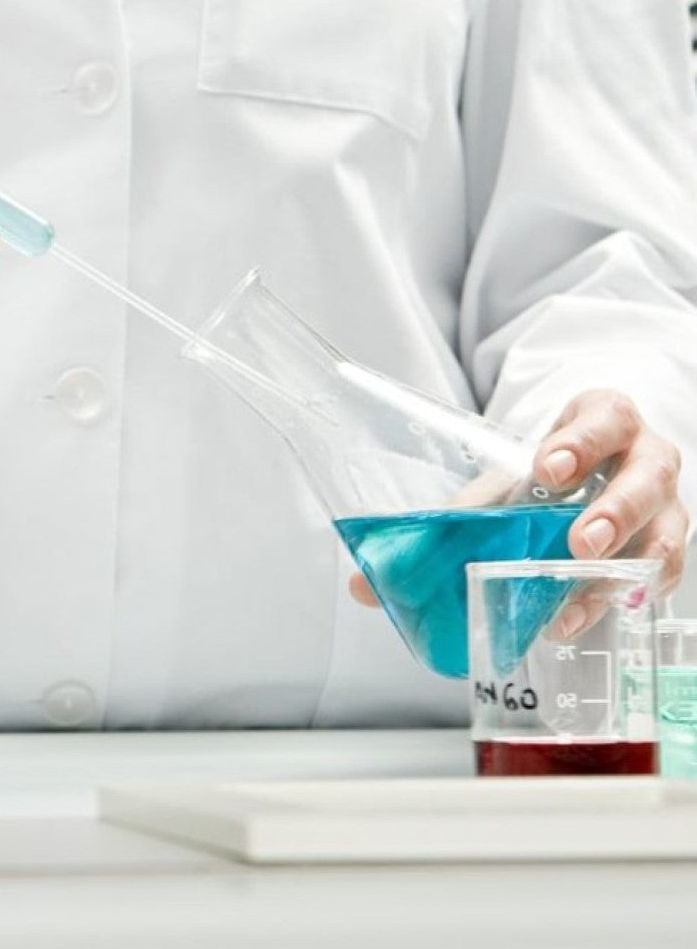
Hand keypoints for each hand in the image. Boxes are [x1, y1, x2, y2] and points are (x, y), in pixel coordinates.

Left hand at [349, 388, 687, 610]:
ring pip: (668, 525)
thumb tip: (365, 586)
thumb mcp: (495, 487)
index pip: (604, 416)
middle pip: (648, 472)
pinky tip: (589, 614)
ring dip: (628, 560)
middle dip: (615, 508)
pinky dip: (630, 594)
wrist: (580, 479)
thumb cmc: (540, 480)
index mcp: (599, 421)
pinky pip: (664, 571)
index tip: (546, 468)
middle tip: (579, 540)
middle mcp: (642, 457)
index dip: (581, 440)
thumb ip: (441, 525)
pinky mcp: (664, 545)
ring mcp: (663, 503)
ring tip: (581, 591)